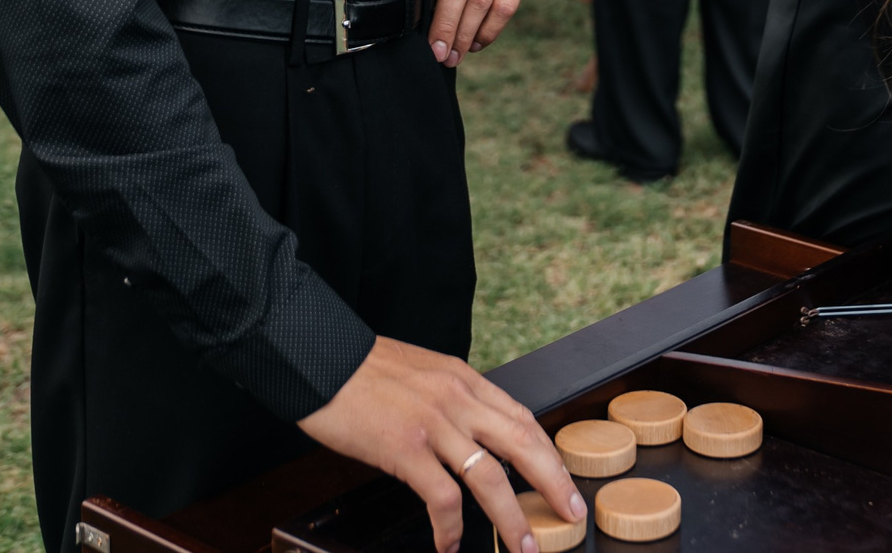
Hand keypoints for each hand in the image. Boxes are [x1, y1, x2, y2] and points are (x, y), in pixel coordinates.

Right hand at [298, 336, 583, 552]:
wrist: (320, 359)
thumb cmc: (363, 369)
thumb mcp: (423, 372)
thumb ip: (451, 398)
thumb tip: (470, 430)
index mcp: (464, 381)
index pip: (522, 419)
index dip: (548, 454)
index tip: (562, 478)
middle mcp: (458, 400)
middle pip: (524, 446)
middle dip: (553, 483)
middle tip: (571, 512)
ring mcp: (434, 426)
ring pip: (491, 478)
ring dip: (511, 519)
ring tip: (524, 546)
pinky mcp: (406, 450)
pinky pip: (442, 498)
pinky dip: (451, 528)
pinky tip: (449, 544)